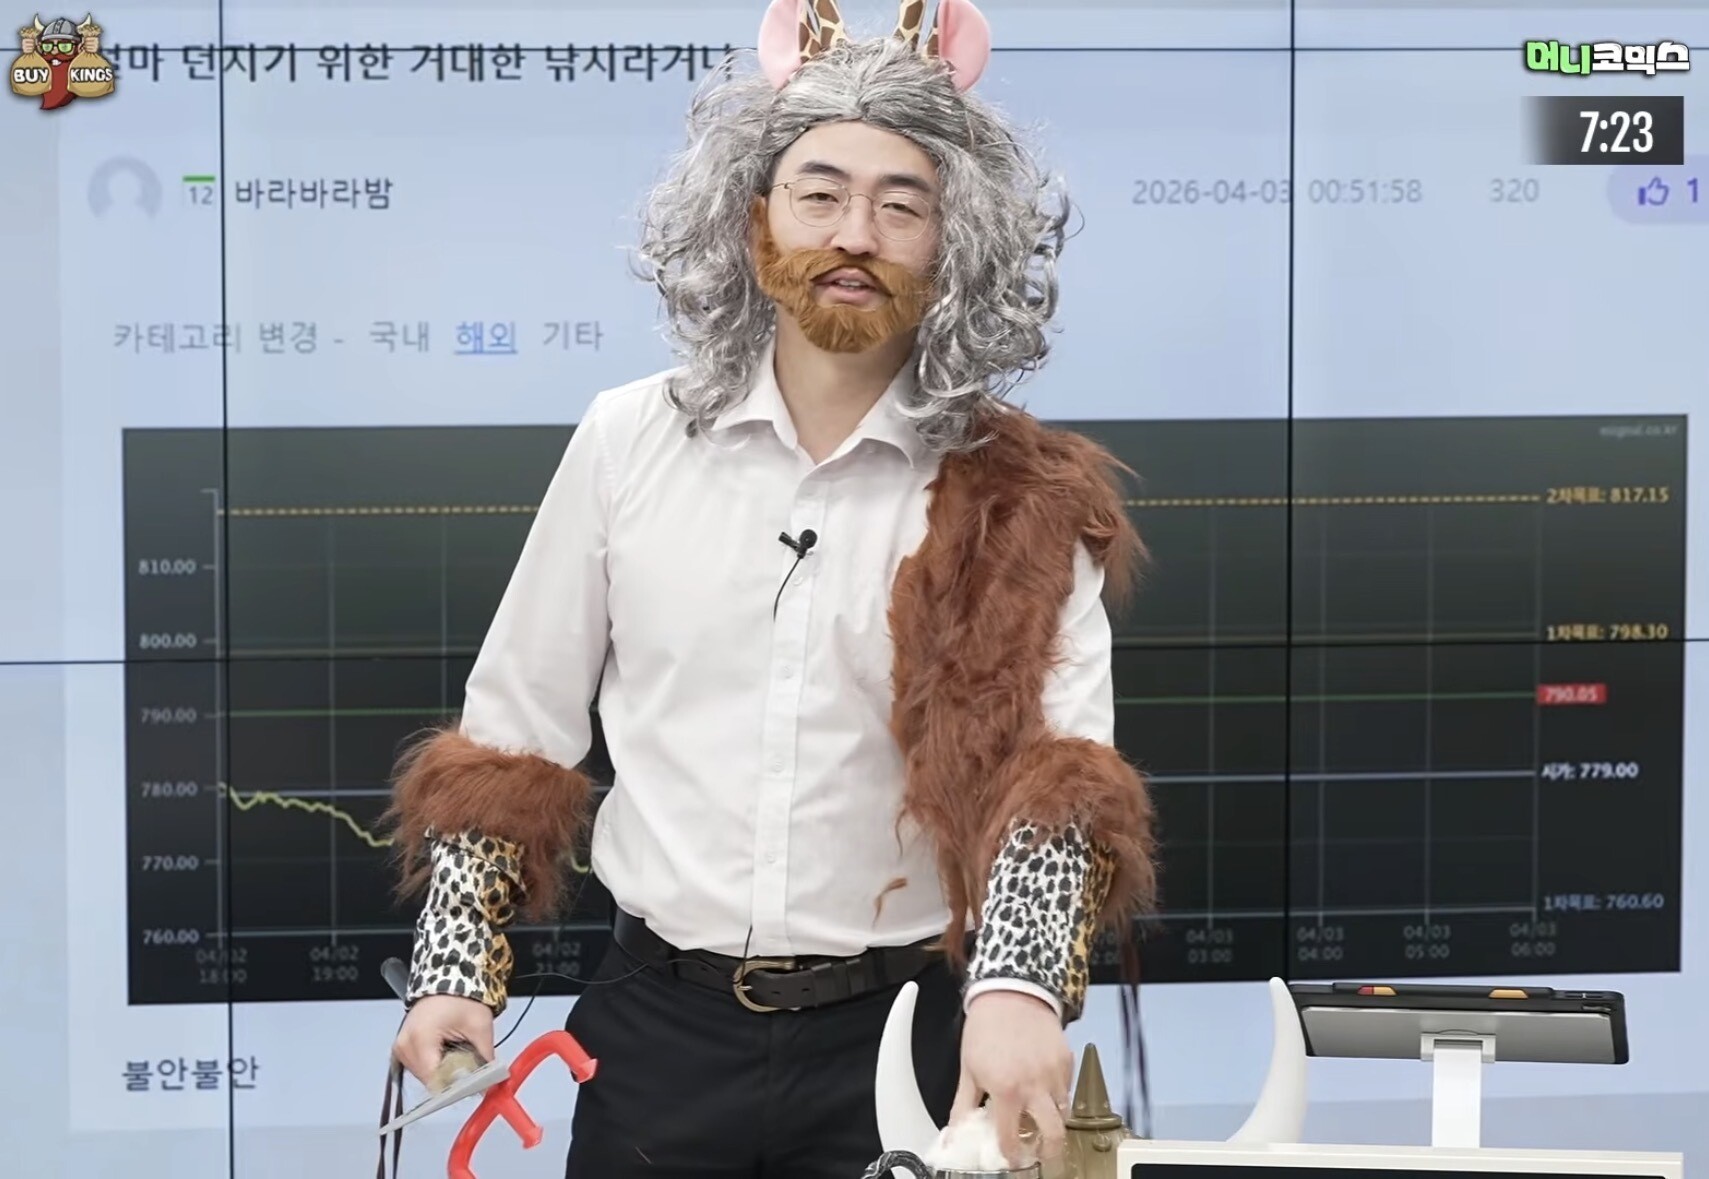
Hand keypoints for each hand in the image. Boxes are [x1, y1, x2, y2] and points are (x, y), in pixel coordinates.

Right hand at [392, 993, 494, 1088]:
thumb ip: (484, 1059)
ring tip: (456, 1052)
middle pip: (429, 1080)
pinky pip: (419, 1068)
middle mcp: (404, 1046)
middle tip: (468, 1064)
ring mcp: (400, 1048)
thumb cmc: (463, 999)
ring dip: (442, 1072)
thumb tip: (487, 1086)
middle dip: (451, 1078)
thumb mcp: (480, 1027)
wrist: (449, 979)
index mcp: (420, 1038)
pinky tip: (445, 1052)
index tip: (474, 1085)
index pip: (435, 1079)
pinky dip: (434, 1065)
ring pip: (424, 1077)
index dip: (456, 1086)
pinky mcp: (401, 1048)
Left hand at [951, 989, 1074, 1166]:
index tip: (1011, 1157)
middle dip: (1048, 1151)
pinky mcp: (1067, 1060)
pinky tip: (1043, 1088)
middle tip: (1038, 1152)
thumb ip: (963, 1106)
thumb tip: (954, 1134)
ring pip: (1064, 1113)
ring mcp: (1055, 1073)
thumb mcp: (968, 1069)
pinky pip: (1068, 1088)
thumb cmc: (986, 1028)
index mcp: (1007, 1090)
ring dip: (1053, 1120)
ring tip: (1038, 1117)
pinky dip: (1058, 1095)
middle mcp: (1035, 1086)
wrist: (1009, 991)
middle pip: (1054, 1135)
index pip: (1011, 1138)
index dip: (1011, 1154)